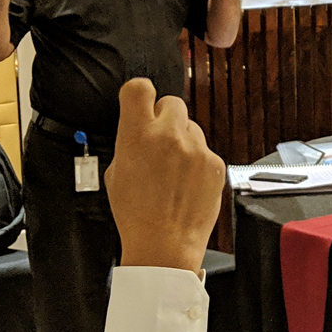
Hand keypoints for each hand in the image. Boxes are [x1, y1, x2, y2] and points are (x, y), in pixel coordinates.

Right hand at [106, 78, 224, 275]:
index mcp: (137, 134)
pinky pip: (205, 151)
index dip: (140, 93)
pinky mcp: (215, 163)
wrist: (164, 244)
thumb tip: (138, 129)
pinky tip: (187, 184)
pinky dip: (197, 163)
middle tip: (160, 140)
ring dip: (183, 141)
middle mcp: (169, 135)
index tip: (141, 100)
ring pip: (191, 128)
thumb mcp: (116, 172)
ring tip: (173, 171)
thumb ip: (130, 142)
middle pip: (172, 103)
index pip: (139, 87)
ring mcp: (196, 148)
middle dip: (165, 117)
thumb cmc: (135, 214)